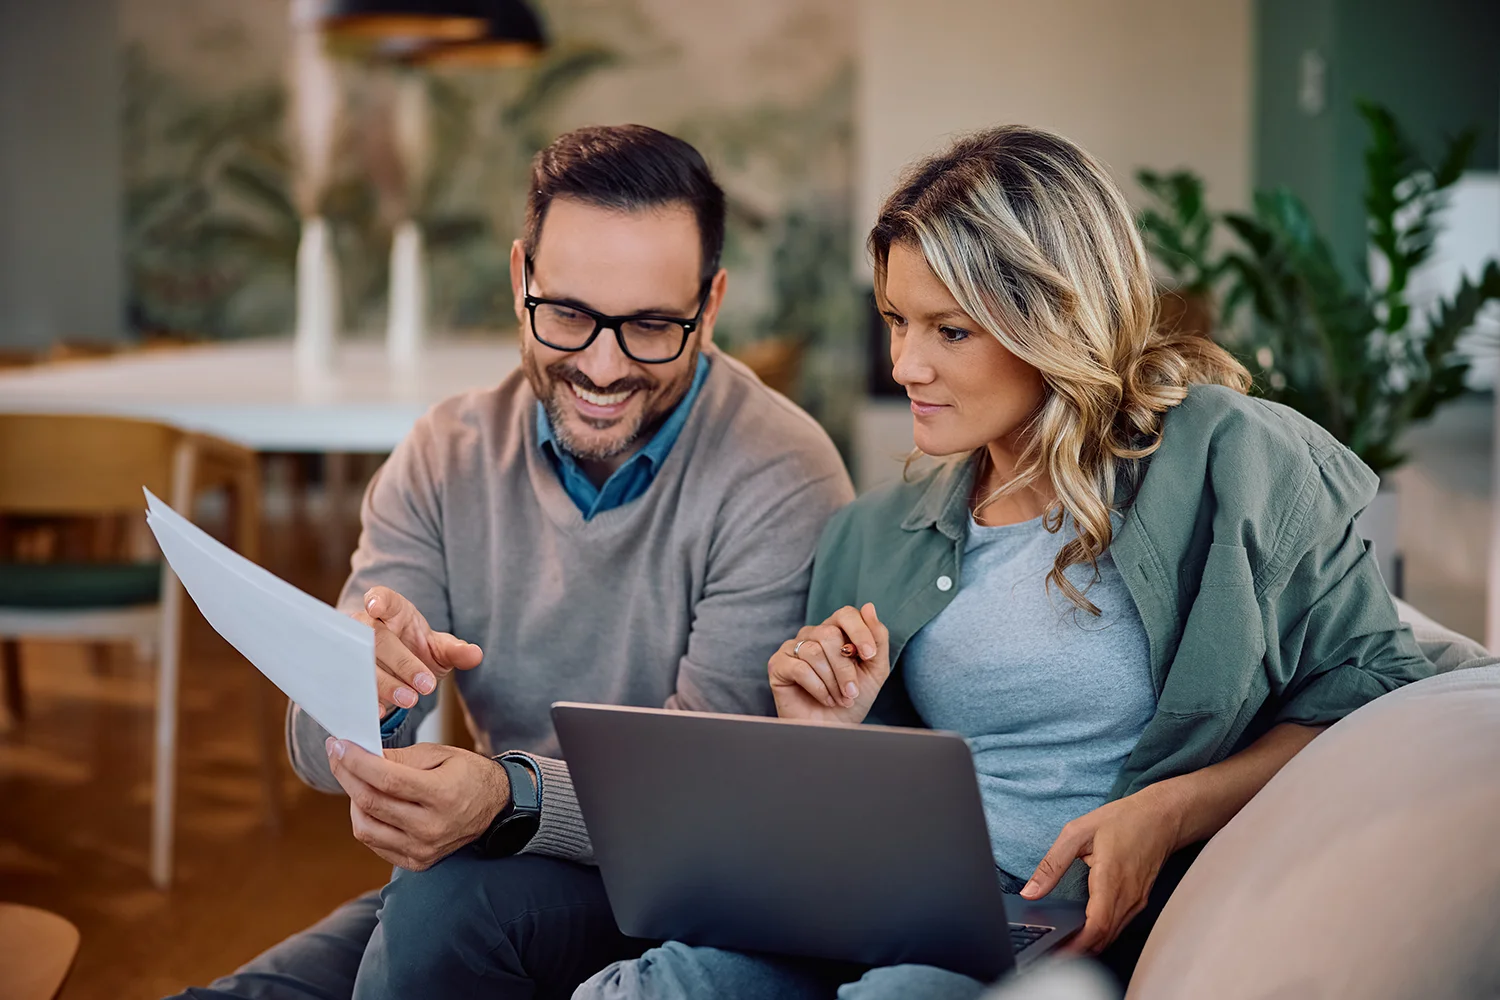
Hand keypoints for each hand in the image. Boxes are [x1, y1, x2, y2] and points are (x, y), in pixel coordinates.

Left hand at [326, 738, 510, 870]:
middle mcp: (432, 827)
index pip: (387, 779)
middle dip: (346, 775)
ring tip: (356, 780)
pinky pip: (374, 842)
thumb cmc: (467, 775)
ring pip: (365, 827)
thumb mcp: (440, 754)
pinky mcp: (416, 861)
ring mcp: (423, 849)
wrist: (495, 807)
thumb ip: (400, 757)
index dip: (357, 761)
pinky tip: (368, 801)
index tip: (339, 746)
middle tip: (337, 756)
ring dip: (352, 799)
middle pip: (371, 802)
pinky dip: (364, 819)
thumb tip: (361, 753)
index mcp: (443, 795)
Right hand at [354, 586, 483, 713]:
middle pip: (377, 639)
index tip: (375, 606)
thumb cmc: (416, 650)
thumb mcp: (439, 649)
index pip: (382, 598)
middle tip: (425, 686)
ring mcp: (351, 650)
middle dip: (402, 662)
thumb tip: (475, 655)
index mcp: (392, 612)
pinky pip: (347, 685)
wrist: (397, 672)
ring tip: (409, 700)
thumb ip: (456, 651)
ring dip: (384, 683)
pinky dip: (363, 699)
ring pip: (361, 664)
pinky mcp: (345, 674)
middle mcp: (366, 627)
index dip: (377, 600)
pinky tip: (378, 712)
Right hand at [769, 603, 890, 724]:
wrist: (833, 730)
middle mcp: (812, 634)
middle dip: (845, 667)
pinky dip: (818, 688)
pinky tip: (825, 699)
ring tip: (840, 699)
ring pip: (814, 652)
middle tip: (852, 692)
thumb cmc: (852, 699)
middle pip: (829, 634)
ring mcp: (792, 648)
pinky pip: (799, 668)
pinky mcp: (777, 664)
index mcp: (835, 630)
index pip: (845, 614)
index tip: (870, 656)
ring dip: (832, 682)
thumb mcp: (875, 670)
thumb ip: (878, 638)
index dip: (860, 631)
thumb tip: (869, 606)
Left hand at [1021, 784, 1183, 953]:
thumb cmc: (1123, 820)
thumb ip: (1052, 864)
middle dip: (1078, 951)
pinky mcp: (1139, 900)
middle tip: (1051, 953)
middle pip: (1103, 938)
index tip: (1056, 953)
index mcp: (1111, 879)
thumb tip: (1030, 891)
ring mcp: (1136, 901)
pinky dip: (1101, 934)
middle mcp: (1128, 896)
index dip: (1077, 946)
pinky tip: (1084, 931)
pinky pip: (1119, 925)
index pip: (1096, 926)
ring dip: (1089, 944)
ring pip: (1112, 935)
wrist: (1162, 816)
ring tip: (1062, 946)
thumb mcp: (1078, 832)